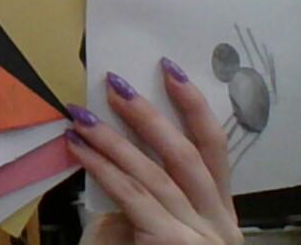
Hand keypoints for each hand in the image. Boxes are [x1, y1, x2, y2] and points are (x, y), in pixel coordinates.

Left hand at [65, 58, 241, 244]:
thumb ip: (148, 205)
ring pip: (155, 175)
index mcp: (222, 219)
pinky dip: (102, 169)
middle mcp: (219, 227)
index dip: (196, 109)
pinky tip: (79, 150)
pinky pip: (133, 198)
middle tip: (116, 84)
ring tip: (81, 116)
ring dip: (112, 140)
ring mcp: (199, 238)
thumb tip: (118, 170)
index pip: (216, 152)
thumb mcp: (156, 237)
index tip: (171, 73)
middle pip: (188, 156)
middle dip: (149, 116)